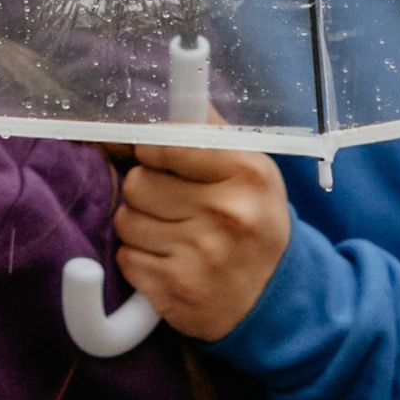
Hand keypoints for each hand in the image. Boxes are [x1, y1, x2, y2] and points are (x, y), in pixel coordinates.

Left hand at [113, 143, 289, 342]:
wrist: (273, 300)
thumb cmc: (254, 225)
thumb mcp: (253, 172)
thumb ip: (211, 133)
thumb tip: (171, 98)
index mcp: (247, 173)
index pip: (165, 143)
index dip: (152, 151)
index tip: (158, 159)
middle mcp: (226, 212)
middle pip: (137, 182)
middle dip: (145, 191)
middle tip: (171, 204)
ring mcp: (199, 253)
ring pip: (126, 220)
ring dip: (140, 226)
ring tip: (171, 234)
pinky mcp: (175, 287)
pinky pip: (126, 257)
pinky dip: (139, 259)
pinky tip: (169, 261)